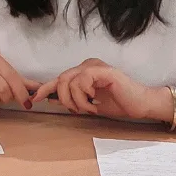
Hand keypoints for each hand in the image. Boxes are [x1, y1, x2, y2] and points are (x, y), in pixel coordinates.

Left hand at [31, 58, 160, 119]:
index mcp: (83, 72)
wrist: (141, 105)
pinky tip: (95, 101)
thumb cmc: (118, 103)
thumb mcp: (89, 104)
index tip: (34, 100)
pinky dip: (84, 96)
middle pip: (61, 79)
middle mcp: (87, 65)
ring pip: (69, 82)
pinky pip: (82, 81)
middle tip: (77, 110)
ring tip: (90, 108)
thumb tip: (51, 99)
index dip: (45, 88)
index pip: (59, 78)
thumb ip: (72, 99)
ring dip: (77, 101)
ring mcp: (95, 66)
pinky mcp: (103, 71)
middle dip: (64, 99)